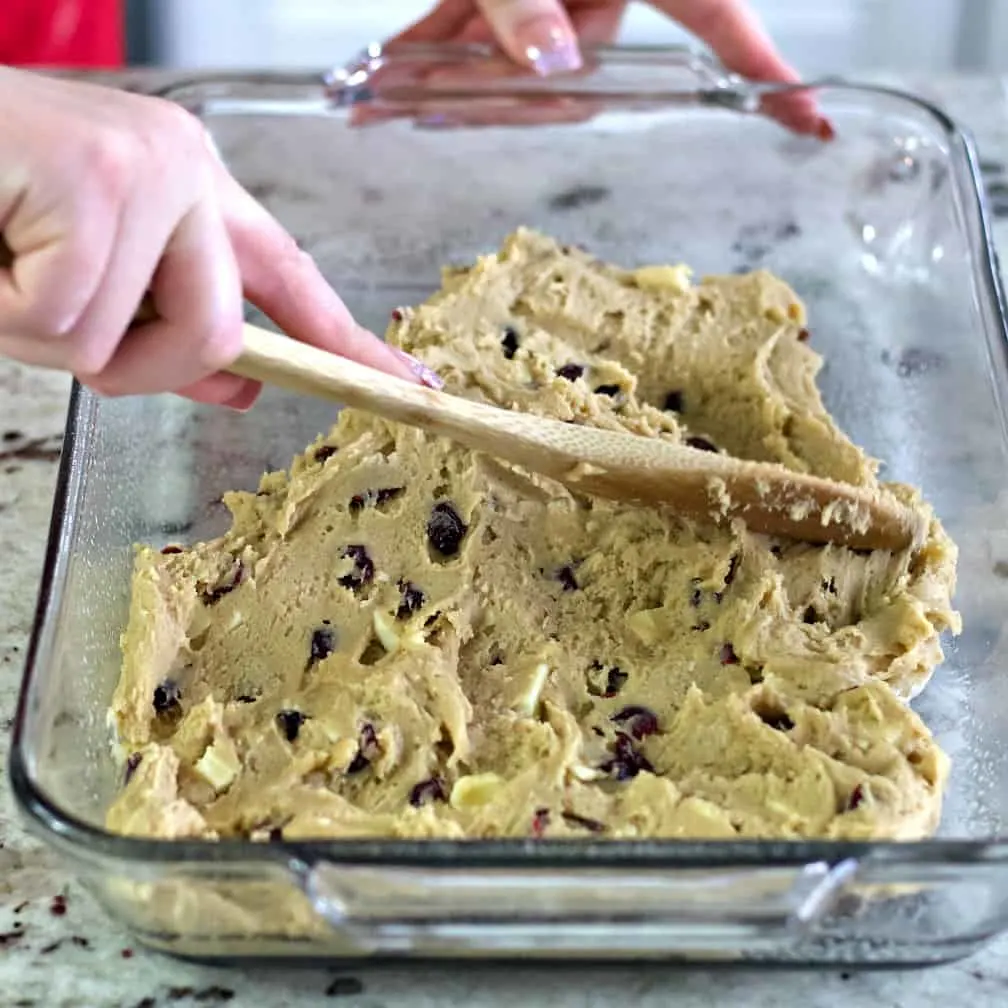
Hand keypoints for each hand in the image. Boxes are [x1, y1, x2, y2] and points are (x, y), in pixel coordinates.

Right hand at [0, 68, 429, 408]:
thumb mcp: (87, 279)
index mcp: (188, 188)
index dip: (346, 340)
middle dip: (135, 368)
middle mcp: (182, 167)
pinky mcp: (94, 175)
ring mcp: (145, 167)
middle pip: (218, 332)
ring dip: (43, 338)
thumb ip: (166, 328)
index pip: (290, 275)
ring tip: (1, 268)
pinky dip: (6, 318)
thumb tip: (242, 383)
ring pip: (126, 340)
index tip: (406, 384)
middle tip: (59, 331)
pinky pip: (66, 321)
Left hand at [391, 0, 825, 135]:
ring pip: (518, 49)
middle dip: (505, 95)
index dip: (766, 74)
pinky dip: (433, 39)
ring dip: (449, 75)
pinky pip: (477, 14)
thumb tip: (550, 64)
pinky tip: (391, 70)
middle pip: (581, 62)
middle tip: (429, 108)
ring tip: (383, 96)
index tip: (813, 120)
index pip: (720, 22)